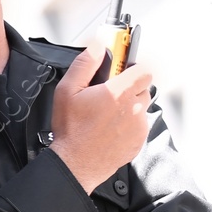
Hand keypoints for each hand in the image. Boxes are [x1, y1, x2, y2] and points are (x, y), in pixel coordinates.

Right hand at [47, 46, 153, 193]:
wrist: (76, 164)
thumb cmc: (71, 130)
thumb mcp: (67, 91)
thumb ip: (84, 64)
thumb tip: (97, 47)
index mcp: (119, 92)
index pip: (144, 69)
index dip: (133, 67)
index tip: (122, 70)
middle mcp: (134, 108)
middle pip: (143, 87)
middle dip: (128, 86)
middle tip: (108, 94)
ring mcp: (139, 125)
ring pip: (141, 106)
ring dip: (129, 105)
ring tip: (106, 114)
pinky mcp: (139, 140)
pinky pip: (139, 125)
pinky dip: (128, 124)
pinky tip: (109, 128)